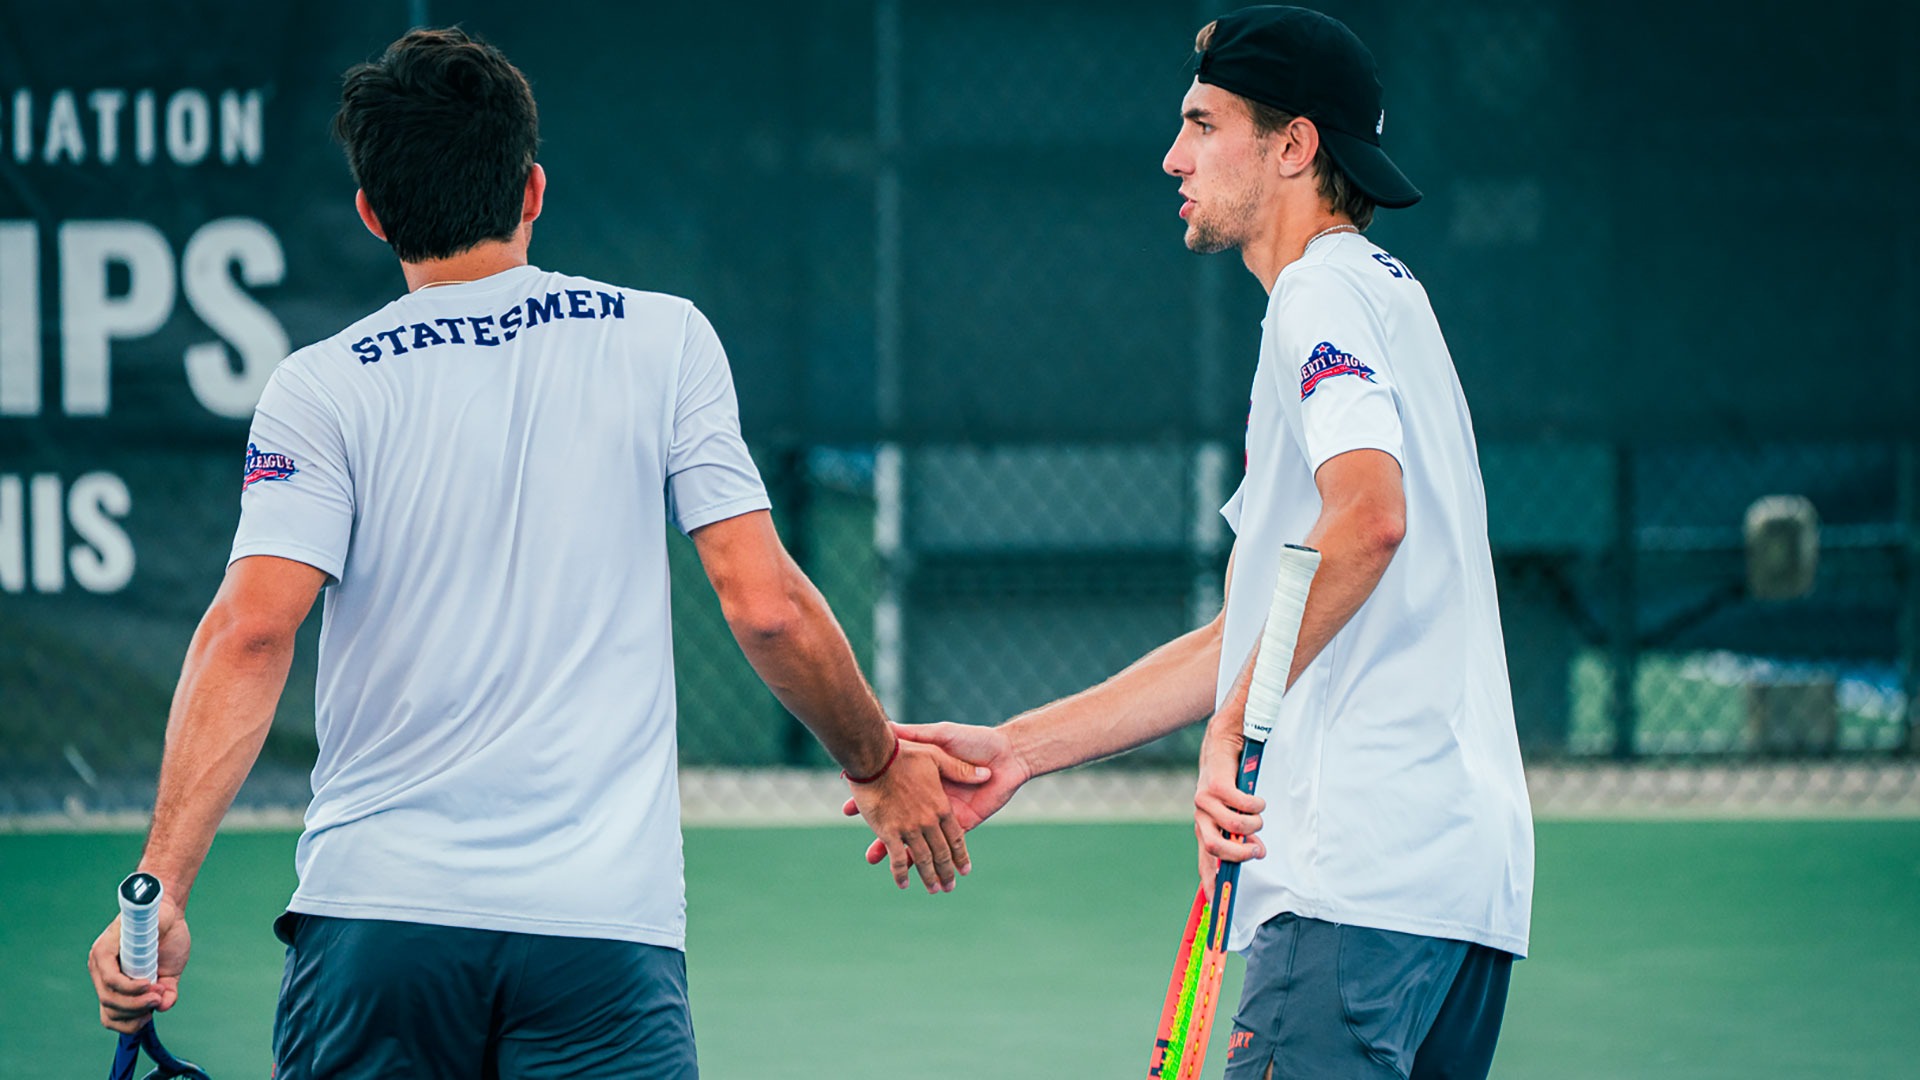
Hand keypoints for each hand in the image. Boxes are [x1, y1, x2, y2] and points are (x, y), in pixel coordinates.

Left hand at [88, 896, 189, 1033]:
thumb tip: (163, 1007)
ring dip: (134, 1003)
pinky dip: (130, 988)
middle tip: (156, 1003)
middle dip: (135, 1013)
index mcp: (115, 983)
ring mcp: (100, 962)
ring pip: (108, 998)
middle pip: (110, 1010)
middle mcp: (102, 974)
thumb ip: (166, 992)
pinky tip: (147, 985)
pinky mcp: (103, 950)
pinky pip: (111, 979)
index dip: (129, 1023)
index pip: (111, 1014)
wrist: (169, 909)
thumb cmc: (168, 938)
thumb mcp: (170, 974)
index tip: (149, 1017)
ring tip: (155, 995)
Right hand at [841, 721, 1029, 867]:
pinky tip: (905, 875)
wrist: (1004, 753)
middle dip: (880, 839)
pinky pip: (942, 845)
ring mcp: (946, 817)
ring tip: (871, 861)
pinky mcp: (963, 825)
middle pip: (904, 825)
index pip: (892, 797)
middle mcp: (932, 805)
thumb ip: (916, 734)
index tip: (846, 809)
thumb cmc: (972, 740)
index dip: (871, 803)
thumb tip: (888, 726)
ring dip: (899, 856)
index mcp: (926, 785)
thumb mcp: (939, 736)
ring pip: (918, 843)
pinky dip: (923, 861)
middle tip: (860, 848)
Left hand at [1193, 715, 1264, 904]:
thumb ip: (1241, 837)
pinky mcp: (1215, 786)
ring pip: (1232, 827)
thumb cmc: (1231, 784)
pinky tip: (1256, 800)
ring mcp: (1204, 802)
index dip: (1211, 885)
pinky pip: (1240, 804)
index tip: (1218, 906)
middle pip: (1214, 849)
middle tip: (1257, 849)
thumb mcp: (1234, 815)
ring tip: (1257, 815)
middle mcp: (1201, 819)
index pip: (1205, 864)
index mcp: (1205, 830)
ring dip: (1253, 824)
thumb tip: (1257, 853)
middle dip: (1240, 853)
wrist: (1222, 746)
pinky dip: (1254, 805)